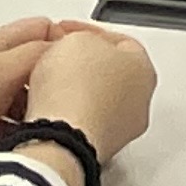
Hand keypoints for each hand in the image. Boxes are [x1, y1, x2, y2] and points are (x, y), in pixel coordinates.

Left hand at [0, 20, 59, 185]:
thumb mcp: (1, 72)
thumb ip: (38, 56)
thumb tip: (66, 47)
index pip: (44, 29)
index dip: (68, 45)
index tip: (88, 70)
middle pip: (32, 68)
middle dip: (50, 87)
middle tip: (68, 109)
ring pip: (17, 101)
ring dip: (29, 117)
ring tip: (44, 134)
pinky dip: (8, 137)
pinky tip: (16, 151)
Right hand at [21, 23, 156, 168]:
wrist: (60, 138)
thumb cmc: (74, 90)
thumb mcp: (76, 39)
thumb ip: (82, 37)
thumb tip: (75, 48)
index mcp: (145, 69)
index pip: (119, 42)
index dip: (86, 33)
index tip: (64, 34)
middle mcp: (139, 103)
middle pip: (107, 75)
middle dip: (79, 66)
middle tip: (54, 60)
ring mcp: (118, 132)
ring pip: (91, 104)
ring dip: (68, 95)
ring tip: (40, 87)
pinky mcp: (94, 153)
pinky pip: (77, 128)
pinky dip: (61, 120)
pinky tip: (41, 113)